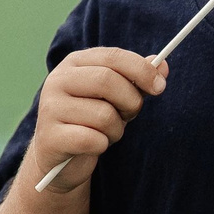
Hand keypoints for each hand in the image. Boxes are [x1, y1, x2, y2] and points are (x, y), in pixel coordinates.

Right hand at [28, 47, 165, 192]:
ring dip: (116, 129)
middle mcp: (58, 80)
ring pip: (104, 115)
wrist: (59, 156)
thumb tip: (162, 65)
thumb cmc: (90, 120)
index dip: (141, 70)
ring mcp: (50, 108)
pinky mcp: (51, 137)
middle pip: (108, 81)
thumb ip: (136, 79)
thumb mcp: (115, 96)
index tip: (160, 86)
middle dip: (130, 102)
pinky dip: (102, 145)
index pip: (113, 56)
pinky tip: (92, 145)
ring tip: (106, 132)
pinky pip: (93, 140)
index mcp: (74, 63)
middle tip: (130, 114)